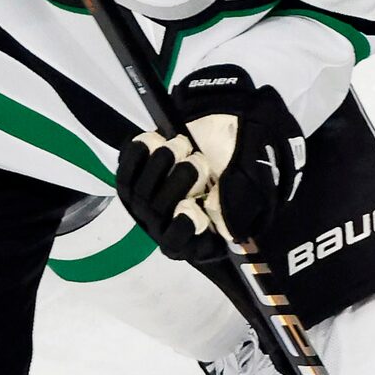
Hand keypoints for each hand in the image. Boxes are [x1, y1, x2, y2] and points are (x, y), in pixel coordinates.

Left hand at [113, 66, 305, 259]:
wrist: (221, 130)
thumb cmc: (237, 163)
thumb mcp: (249, 188)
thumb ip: (236, 210)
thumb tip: (219, 226)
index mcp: (198, 234)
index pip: (178, 244)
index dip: (182, 228)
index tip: (191, 207)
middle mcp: (168, 223)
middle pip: (158, 213)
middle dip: (179, 182)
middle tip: (198, 160)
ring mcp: (146, 202)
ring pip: (141, 192)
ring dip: (163, 164)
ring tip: (182, 145)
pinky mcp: (131, 178)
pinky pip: (125, 170)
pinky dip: (139, 153)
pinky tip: (156, 141)